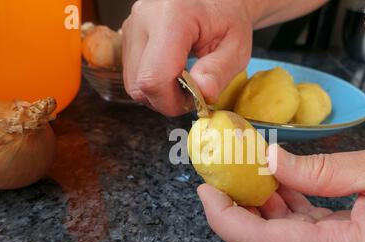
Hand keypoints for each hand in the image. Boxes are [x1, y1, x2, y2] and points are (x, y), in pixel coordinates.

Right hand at [122, 0, 252, 115]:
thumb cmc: (228, 18)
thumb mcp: (236, 46)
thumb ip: (219, 72)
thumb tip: (202, 95)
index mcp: (172, 17)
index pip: (154, 78)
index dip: (172, 101)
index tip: (195, 99)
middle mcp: (143, 20)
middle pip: (139, 85)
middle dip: (166, 100)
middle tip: (193, 91)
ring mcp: (131, 27)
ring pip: (133, 84)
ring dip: (158, 94)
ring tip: (184, 81)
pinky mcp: (127, 36)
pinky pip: (133, 75)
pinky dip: (153, 83)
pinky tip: (172, 73)